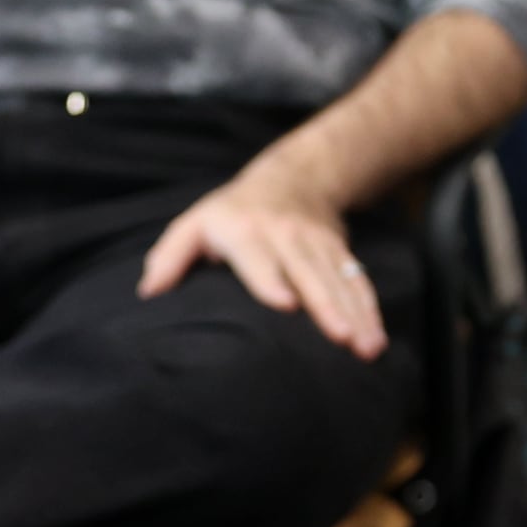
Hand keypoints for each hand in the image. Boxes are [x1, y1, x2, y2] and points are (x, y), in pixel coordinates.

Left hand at [138, 166, 386, 357]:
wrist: (292, 178)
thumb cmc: (232, 213)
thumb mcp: (196, 222)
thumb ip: (170, 255)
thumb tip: (149, 291)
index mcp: (246, 230)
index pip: (259, 255)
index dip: (271, 278)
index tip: (285, 303)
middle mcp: (286, 235)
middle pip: (309, 271)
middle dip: (327, 305)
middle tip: (340, 337)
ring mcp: (318, 244)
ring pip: (339, 279)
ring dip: (356, 314)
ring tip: (367, 347)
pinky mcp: (340, 252)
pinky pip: (358, 281)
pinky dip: (370, 310)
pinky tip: (377, 338)